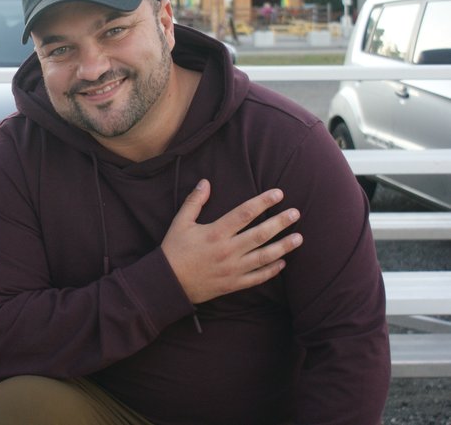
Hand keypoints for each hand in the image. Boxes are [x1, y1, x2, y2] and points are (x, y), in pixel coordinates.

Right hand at [160, 179, 301, 303]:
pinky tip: (283, 263)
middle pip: (260, 234)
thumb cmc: (174, 251)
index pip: (245, 213)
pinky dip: (272, 270)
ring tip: (298, 238)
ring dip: (284, 247)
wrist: (168, 283)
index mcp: (215, 233)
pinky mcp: (233, 284)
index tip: (279, 193)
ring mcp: (232, 269)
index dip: (263, 202)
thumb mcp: (180, 223)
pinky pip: (257, 277)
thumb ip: (194, 202)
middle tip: (296, 213)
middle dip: (280, 222)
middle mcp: (228, 250)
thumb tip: (206, 182)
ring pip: (264, 256)